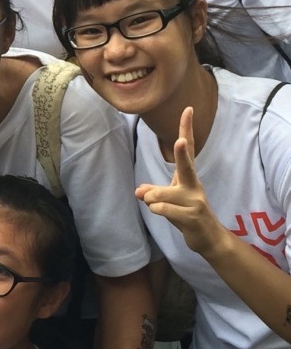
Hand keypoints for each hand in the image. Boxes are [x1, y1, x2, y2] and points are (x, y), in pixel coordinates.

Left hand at [135, 107, 224, 255]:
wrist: (208, 239)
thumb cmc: (186, 214)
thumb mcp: (167, 199)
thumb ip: (153, 192)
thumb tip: (139, 192)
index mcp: (188, 177)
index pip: (188, 148)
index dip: (186, 129)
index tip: (188, 109)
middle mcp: (194, 186)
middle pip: (186, 166)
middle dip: (182, 154)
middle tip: (180, 142)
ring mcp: (195, 201)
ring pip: (160, 195)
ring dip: (152, 200)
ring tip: (158, 207)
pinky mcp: (193, 217)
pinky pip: (162, 209)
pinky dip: (156, 210)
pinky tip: (163, 214)